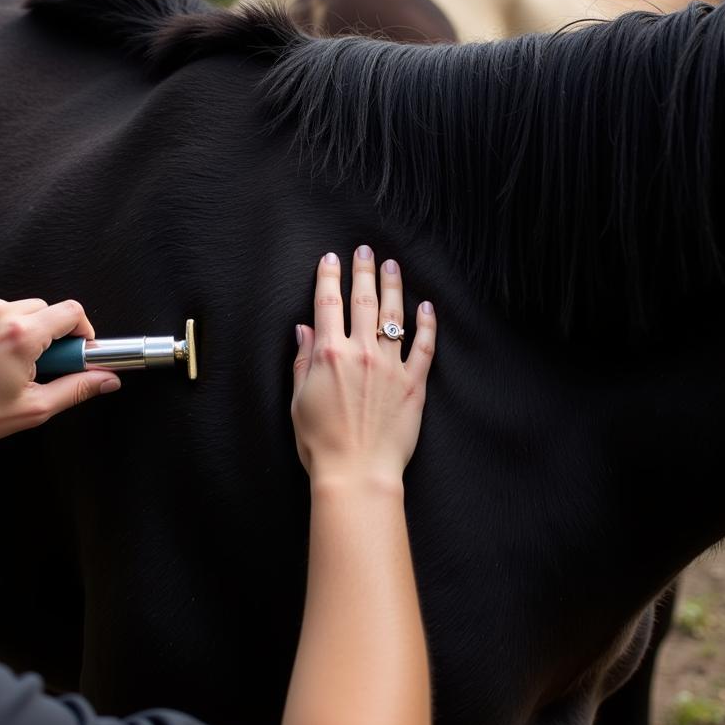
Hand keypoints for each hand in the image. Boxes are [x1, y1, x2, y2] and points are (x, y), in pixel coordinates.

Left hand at [0, 293, 120, 448]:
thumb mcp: (32, 408)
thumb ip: (76, 389)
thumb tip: (107, 379)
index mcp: (22, 336)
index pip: (71, 313)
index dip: (81, 332)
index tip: (77, 350)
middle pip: (45, 310)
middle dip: (48, 335)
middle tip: (35, 367)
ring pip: (17, 308)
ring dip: (20, 330)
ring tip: (1, 364)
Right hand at [291, 246, 435, 486]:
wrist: (356, 473)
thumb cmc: (320, 443)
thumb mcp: (298, 401)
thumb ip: (302, 361)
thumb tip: (304, 330)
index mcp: (328, 355)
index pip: (327, 304)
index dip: (328, 278)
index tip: (330, 259)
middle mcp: (361, 353)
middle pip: (362, 301)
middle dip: (362, 272)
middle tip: (365, 251)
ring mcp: (390, 367)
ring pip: (394, 316)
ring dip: (392, 287)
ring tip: (391, 267)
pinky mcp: (413, 384)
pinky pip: (423, 346)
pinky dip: (426, 324)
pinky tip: (426, 307)